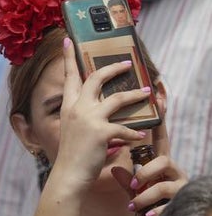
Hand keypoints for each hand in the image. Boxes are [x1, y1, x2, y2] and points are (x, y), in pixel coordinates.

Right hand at [52, 38, 150, 190]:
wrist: (69, 175)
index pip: (69, 77)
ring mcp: (89, 119)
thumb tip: (103, 107)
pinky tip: (140, 136)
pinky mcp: (102, 132)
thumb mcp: (73, 130)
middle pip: (96, 79)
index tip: (68, 40)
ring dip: (134, 95)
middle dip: (113, 68)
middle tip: (126, 64)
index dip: (69, 58)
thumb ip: (84, 116)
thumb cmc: (72, 155)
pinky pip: (125, 128)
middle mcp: (77, 109)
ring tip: (146, 93)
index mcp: (69, 107)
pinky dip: (134, 132)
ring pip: (117, 99)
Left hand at [111, 119, 187, 215]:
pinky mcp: (181, 204)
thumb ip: (126, 174)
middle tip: (131, 184)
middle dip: (146, 173)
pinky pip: (169, 206)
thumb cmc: (144, 199)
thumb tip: (115, 165)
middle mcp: (174, 172)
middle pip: (164, 162)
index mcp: (161, 163)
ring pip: (164, 186)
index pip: (160, 140)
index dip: (160, 123)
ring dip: (145, 196)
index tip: (160, 100)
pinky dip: (156, 211)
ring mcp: (180, 188)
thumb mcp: (134, 186)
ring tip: (132, 205)